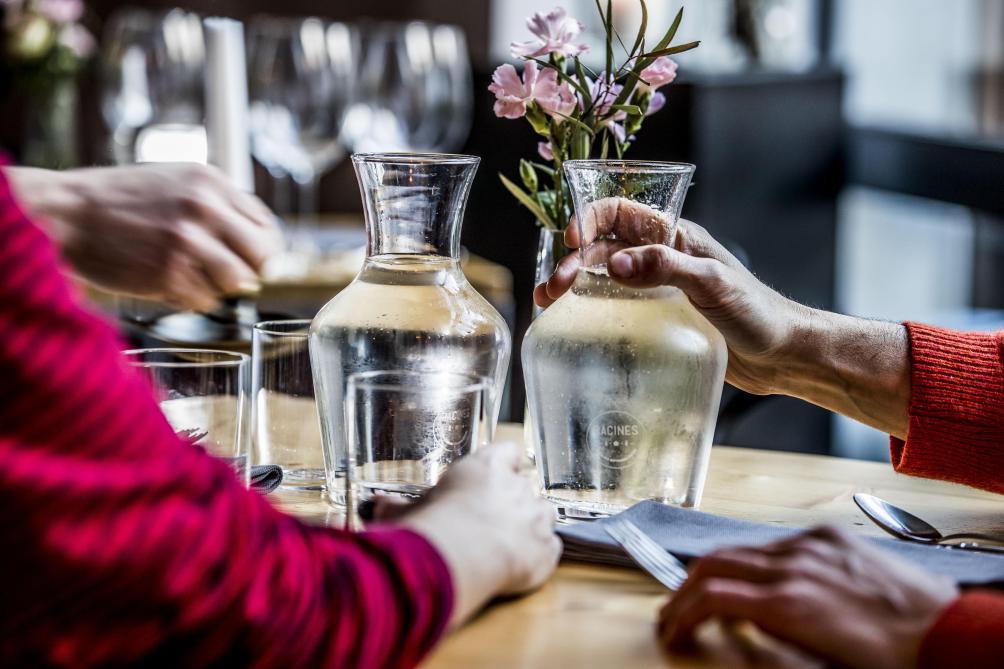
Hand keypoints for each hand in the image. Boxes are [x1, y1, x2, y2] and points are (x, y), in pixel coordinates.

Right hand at [7, 163, 280, 310]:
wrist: (66, 212)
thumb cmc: (119, 200)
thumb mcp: (176, 182)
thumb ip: (218, 206)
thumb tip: (263, 247)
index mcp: (211, 182)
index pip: (267, 226)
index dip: (266, 250)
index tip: (256, 261)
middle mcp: (204, 208)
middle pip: (264, 257)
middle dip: (253, 272)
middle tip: (233, 276)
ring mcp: (187, 241)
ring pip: (238, 282)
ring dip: (221, 287)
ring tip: (193, 277)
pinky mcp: (168, 273)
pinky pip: (205, 301)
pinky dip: (192, 299)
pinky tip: (168, 283)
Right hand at [384, 442, 560, 626]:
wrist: (458, 556)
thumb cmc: (434, 524)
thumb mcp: (410, 511)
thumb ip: (397, 507)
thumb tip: (375, 507)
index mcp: (487, 467)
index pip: (508, 451)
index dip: (506, 461)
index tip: (502, 468)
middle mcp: (517, 487)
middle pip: (526, 483)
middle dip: (514, 498)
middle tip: (494, 516)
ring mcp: (536, 517)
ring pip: (545, 511)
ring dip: (533, 522)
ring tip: (513, 539)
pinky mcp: (547, 550)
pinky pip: (552, 546)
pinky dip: (542, 553)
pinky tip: (526, 562)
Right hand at [533, 198, 809, 394]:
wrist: (783, 356)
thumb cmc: (759, 313)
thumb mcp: (712, 284)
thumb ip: (665, 267)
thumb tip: (614, 263)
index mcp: (676, 235)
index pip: (621, 211)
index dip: (590, 218)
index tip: (571, 241)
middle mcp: (662, 257)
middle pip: (604, 248)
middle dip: (573, 261)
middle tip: (554, 288)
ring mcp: (658, 290)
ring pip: (604, 278)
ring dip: (574, 286)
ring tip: (550, 304)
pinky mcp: (658, 319)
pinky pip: (616, 307)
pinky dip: (590, 310)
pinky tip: (575, 324)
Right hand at [658, 526, 957, 668]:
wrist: (947, 632)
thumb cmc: (890, 660)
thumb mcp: (819, 664)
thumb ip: (769, 641)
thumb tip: (737, 631)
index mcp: (789, 604)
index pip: (710, 595)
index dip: (680, 613)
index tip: (671, 629)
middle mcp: (794, 566)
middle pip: (714, 562)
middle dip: (684, 587)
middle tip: (674, 610)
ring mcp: (811, 545)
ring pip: (742, 547)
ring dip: (716, 570)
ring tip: (708, 594)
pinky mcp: (829, 535)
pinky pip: (775, 542)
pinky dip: (754, 559)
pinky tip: (756, 578)